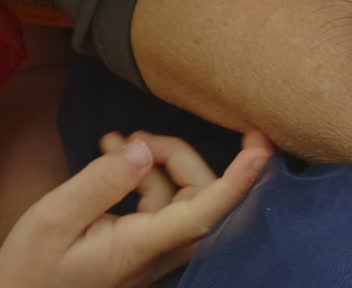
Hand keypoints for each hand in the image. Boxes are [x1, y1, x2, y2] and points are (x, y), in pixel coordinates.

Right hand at [0, 130, 271, 287]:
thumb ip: (99, 184)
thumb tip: (142, 152)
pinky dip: (146, 176)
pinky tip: (116, 157)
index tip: (262, 148)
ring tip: (113, 143)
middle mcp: (163, 249)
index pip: (205, 213)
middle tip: (131, 138)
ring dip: (157, 161)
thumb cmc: (32, 270)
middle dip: (174, 154)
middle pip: (199, 191)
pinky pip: (166, 202)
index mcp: (143, 247)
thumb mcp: (53, 221)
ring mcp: (160, 248)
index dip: (239, 181)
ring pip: (185, 192)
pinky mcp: (151, 243)